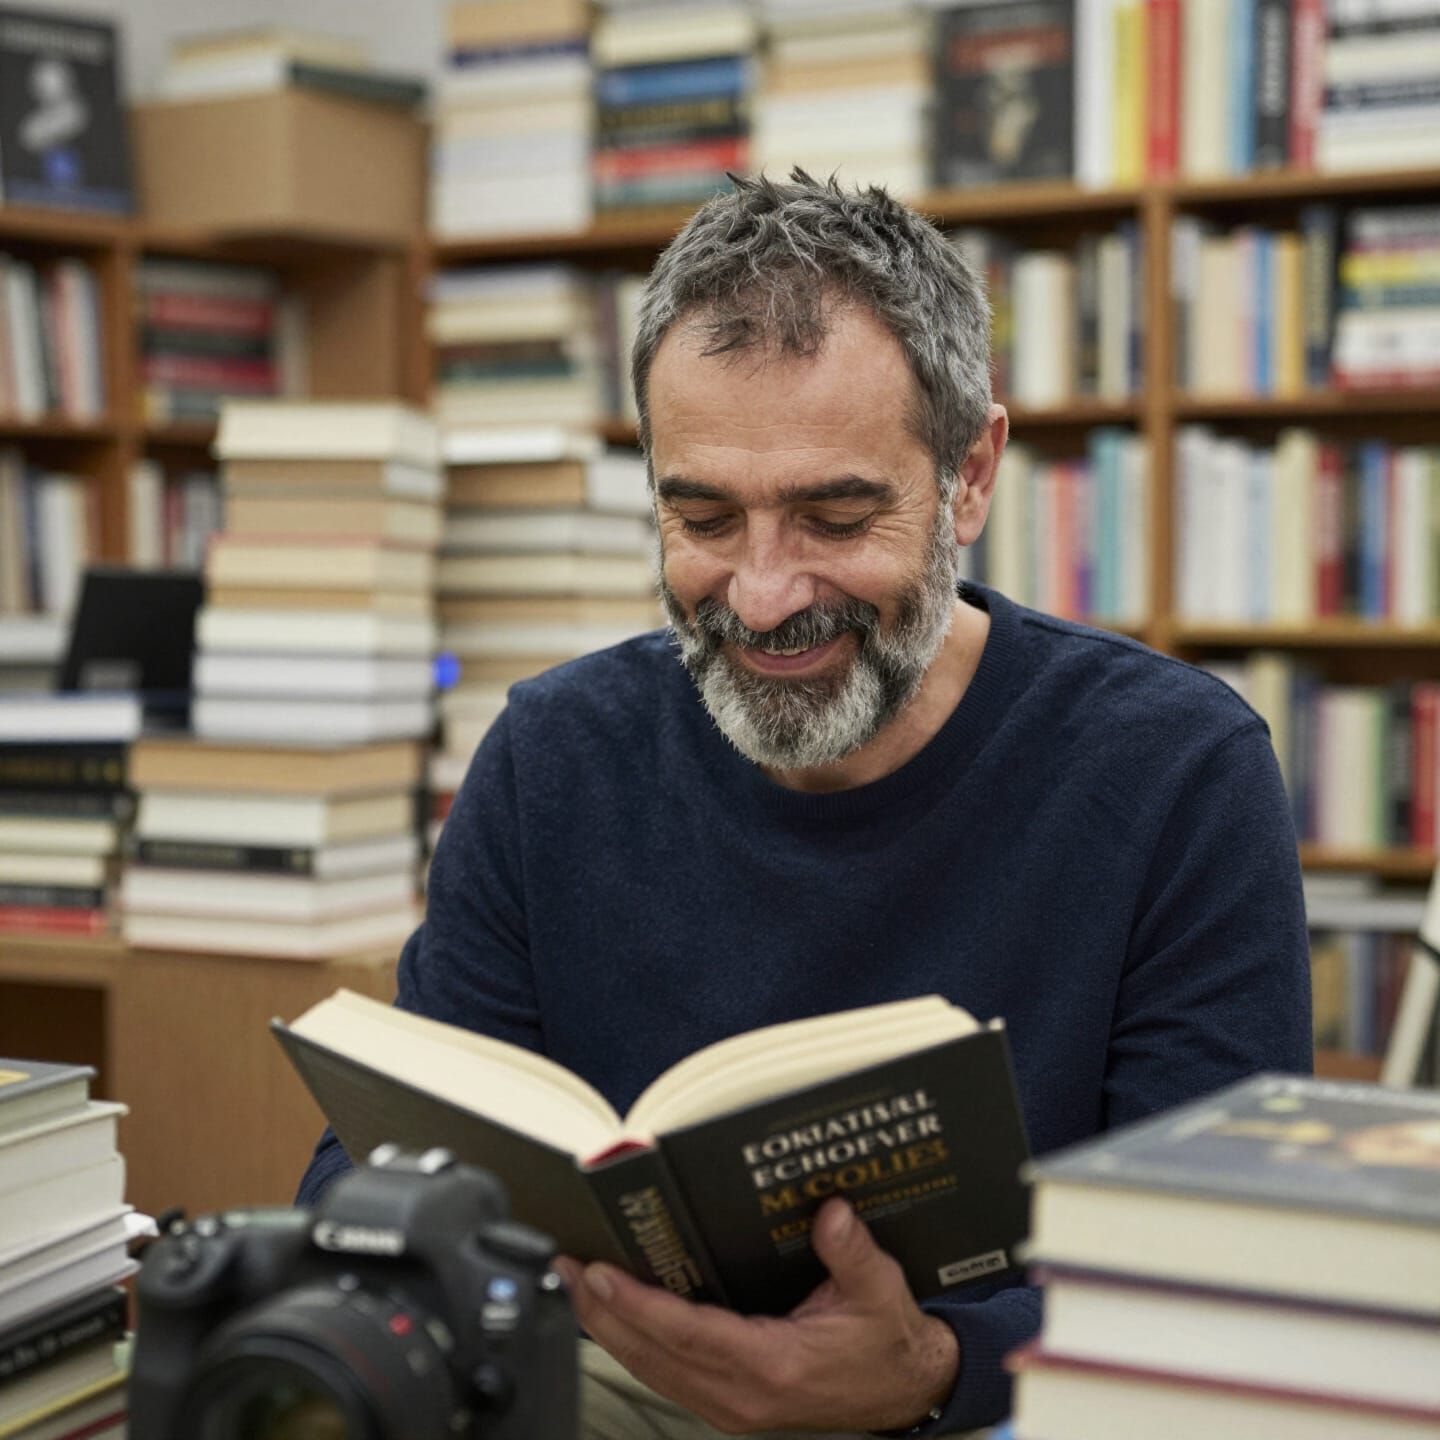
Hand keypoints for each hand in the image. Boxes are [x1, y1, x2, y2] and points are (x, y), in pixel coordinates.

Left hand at [554, 1198, 959, 1434]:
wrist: (905, 1391)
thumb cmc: (886, 1340)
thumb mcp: (881, 1291)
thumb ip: (852, 1252)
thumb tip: (830, 1211)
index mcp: (775, 1365)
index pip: (690, 1334)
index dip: (639, 1305)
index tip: (600, 1274)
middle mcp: (743, 1395)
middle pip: (654, 1355)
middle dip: (603, 1312)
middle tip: (566, 1267)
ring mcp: (732, 1406)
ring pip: (652, 1369)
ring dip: (609, 1328)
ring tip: (576, 1283)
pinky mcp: (728, 1404)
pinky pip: (666, 1375)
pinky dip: (634, 1344)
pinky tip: (615, 1315)